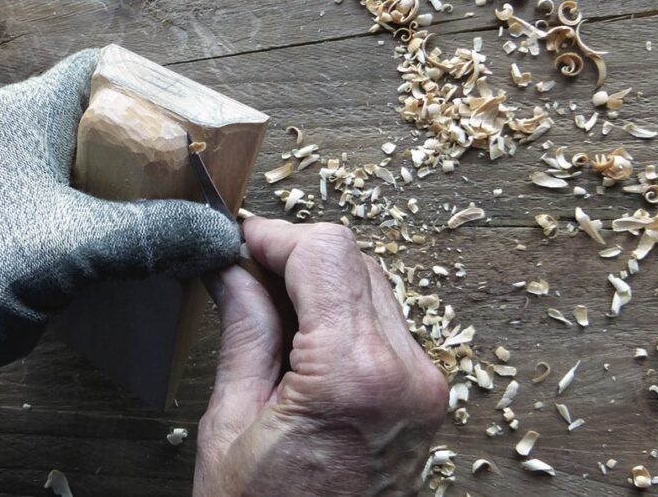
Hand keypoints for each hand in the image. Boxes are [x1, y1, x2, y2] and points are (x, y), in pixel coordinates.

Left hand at [0, 49, 239, 432]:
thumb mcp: (75, 245)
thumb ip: (153, 234)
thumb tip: (223, 235)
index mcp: (27, 114)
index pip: (102, 71)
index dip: (153, 91)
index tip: (199, 128)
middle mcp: (28, 137)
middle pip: (112, 123)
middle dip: (161, 152)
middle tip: (205, 181)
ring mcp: (29, 182)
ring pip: (106, 171)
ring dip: (146, 196)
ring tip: (191, 219)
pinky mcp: (34, 223)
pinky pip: (94, 209)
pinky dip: (125, 225)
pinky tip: (156, 250)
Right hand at [194, 218, 446, 495]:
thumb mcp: (231, 422)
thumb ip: (244, 330)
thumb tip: (233, 269)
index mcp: (354, 376)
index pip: (326, 253)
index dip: (276, 236)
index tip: (239, 241)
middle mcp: (405, 375)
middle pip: (355, 261)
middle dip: (296, 256)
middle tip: (243, 271)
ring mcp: (424, 388)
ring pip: (373, 287)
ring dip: (320, 283)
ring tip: (267, 311)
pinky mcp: (425, 400)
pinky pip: (385, 326)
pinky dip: (343, 314)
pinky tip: (301, 338)